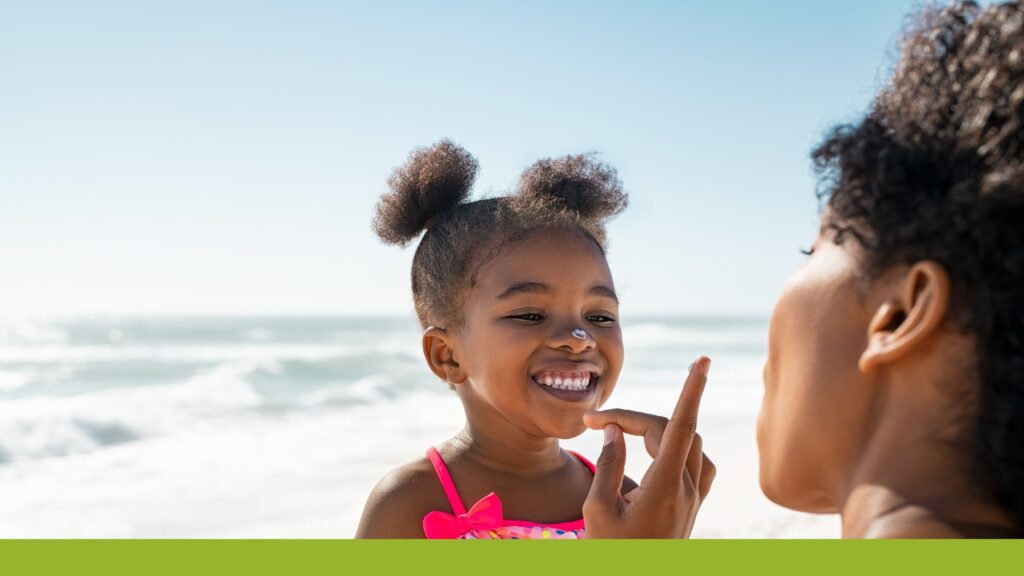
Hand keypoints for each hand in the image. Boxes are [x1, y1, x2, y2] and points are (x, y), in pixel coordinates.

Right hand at [582, 356, 714, 537]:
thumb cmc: (611, 553)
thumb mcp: (596, 511)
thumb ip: (607, 466)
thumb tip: (615, 431)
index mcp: (662, 490)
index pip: (681, 428)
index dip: (691, 391)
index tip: (702, 360)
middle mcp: (686, 491)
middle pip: (672, 431)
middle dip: (636, 418)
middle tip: (596, 423)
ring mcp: (694, 499)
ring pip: (690, 443)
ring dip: (660, 429)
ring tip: (624, 434)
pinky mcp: (693, 506)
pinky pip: (698, 463)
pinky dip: (679, 446)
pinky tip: (656, 451)